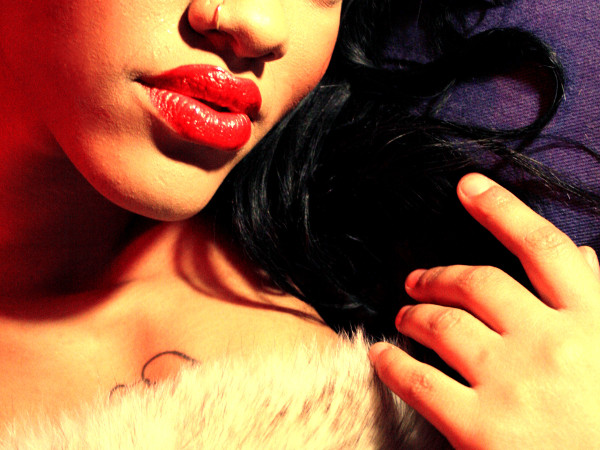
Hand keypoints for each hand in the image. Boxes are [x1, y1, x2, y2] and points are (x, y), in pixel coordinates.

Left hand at [369, 173, 599, 448]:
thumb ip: (598, 305)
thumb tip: (581, 257)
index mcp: (592, 323)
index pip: (541, 247)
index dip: (502, 209)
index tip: (467, 186)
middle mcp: (551, 344)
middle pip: (478, 283)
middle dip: (438, 275)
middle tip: (418, 279)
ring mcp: (513, 385)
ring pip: (442, 324)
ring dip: (414, 313)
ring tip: (404, 316)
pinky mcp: (480, 430)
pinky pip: (418, 379)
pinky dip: (391, 361)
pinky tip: (381, 355)